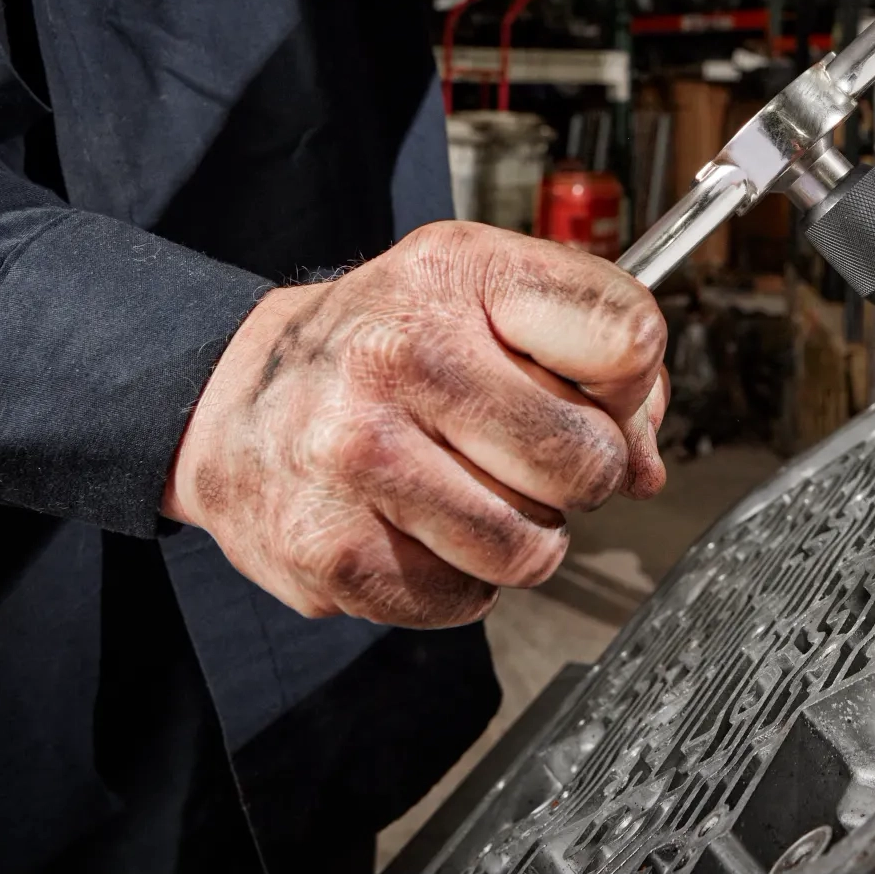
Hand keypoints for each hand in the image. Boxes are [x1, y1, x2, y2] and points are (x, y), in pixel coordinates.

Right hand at [162, 222, 668, 628]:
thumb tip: (645, 466)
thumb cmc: (380, 342)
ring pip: (531, 548)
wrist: (229, 397)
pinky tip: (419, 528)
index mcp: (458, 273)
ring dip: (519, 538)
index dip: (632, 386)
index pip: (629, 339)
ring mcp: (358, 454)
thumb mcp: (485, 295)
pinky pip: (461, 600)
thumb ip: (590, 356)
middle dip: (575, 475)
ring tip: (470, 493)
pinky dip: (456, 582)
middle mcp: (400, 355)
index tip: (597, 393)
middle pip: (589, 462)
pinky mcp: (329, 547)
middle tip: (522, 455)